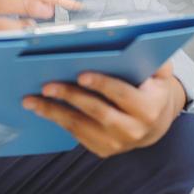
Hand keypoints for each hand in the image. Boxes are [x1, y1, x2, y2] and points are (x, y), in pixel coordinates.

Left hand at [21, 61, 184, 157]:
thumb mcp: (161, 74)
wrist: (155, 123)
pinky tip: (42, 109)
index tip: (81, 75)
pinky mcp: (103, 150)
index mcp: (149, 109)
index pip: (123, 95)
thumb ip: (155, 60)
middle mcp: (134, 131)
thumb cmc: (153, 90)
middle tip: (47, 85)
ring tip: (32, 100)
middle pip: (97, 112)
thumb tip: (138, 43)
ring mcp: (117, 144)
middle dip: (70, 97)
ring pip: (81, 127)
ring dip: (54, 113)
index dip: (102, 85)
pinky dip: (58, 121)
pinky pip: (77, 135)